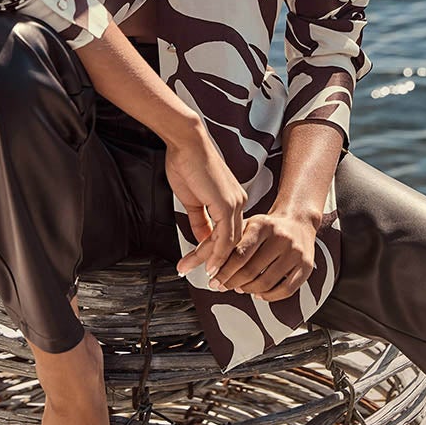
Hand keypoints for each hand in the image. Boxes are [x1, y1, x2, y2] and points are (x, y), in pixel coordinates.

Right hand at [165, 124, 246, 274]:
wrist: (185, 142)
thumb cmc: (186, 163)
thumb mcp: (192, 199)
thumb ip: (199, 220)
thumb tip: (200, 238)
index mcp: (233, 199)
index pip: (230, 234)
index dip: (222, 254)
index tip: (213, 269)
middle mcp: (239, 202)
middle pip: (233, 241)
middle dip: (223, 264)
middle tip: (215, 282)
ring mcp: (234, 203)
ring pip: (230, 242)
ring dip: (219, 263)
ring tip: (210, 279)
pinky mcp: (226, 203)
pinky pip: (225, 236)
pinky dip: (219, 255)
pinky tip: (212, 267)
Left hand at [202, 212, 318, 301]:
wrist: (298, 221)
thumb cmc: (266, 227)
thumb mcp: (243, 227)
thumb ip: (216, 243)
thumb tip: (185, 264)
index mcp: (263, 225)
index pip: (239, 253)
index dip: (223, 270)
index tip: (212, 278)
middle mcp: (281, 237)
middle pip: (251, 270)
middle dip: (231, 282)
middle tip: (221, 286)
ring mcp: (295, 253)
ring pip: (266, 282)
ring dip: (247, 290)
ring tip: (238, 288)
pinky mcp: (306, 266)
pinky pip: (285, 290)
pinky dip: (268, 296)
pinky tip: (258, 293)